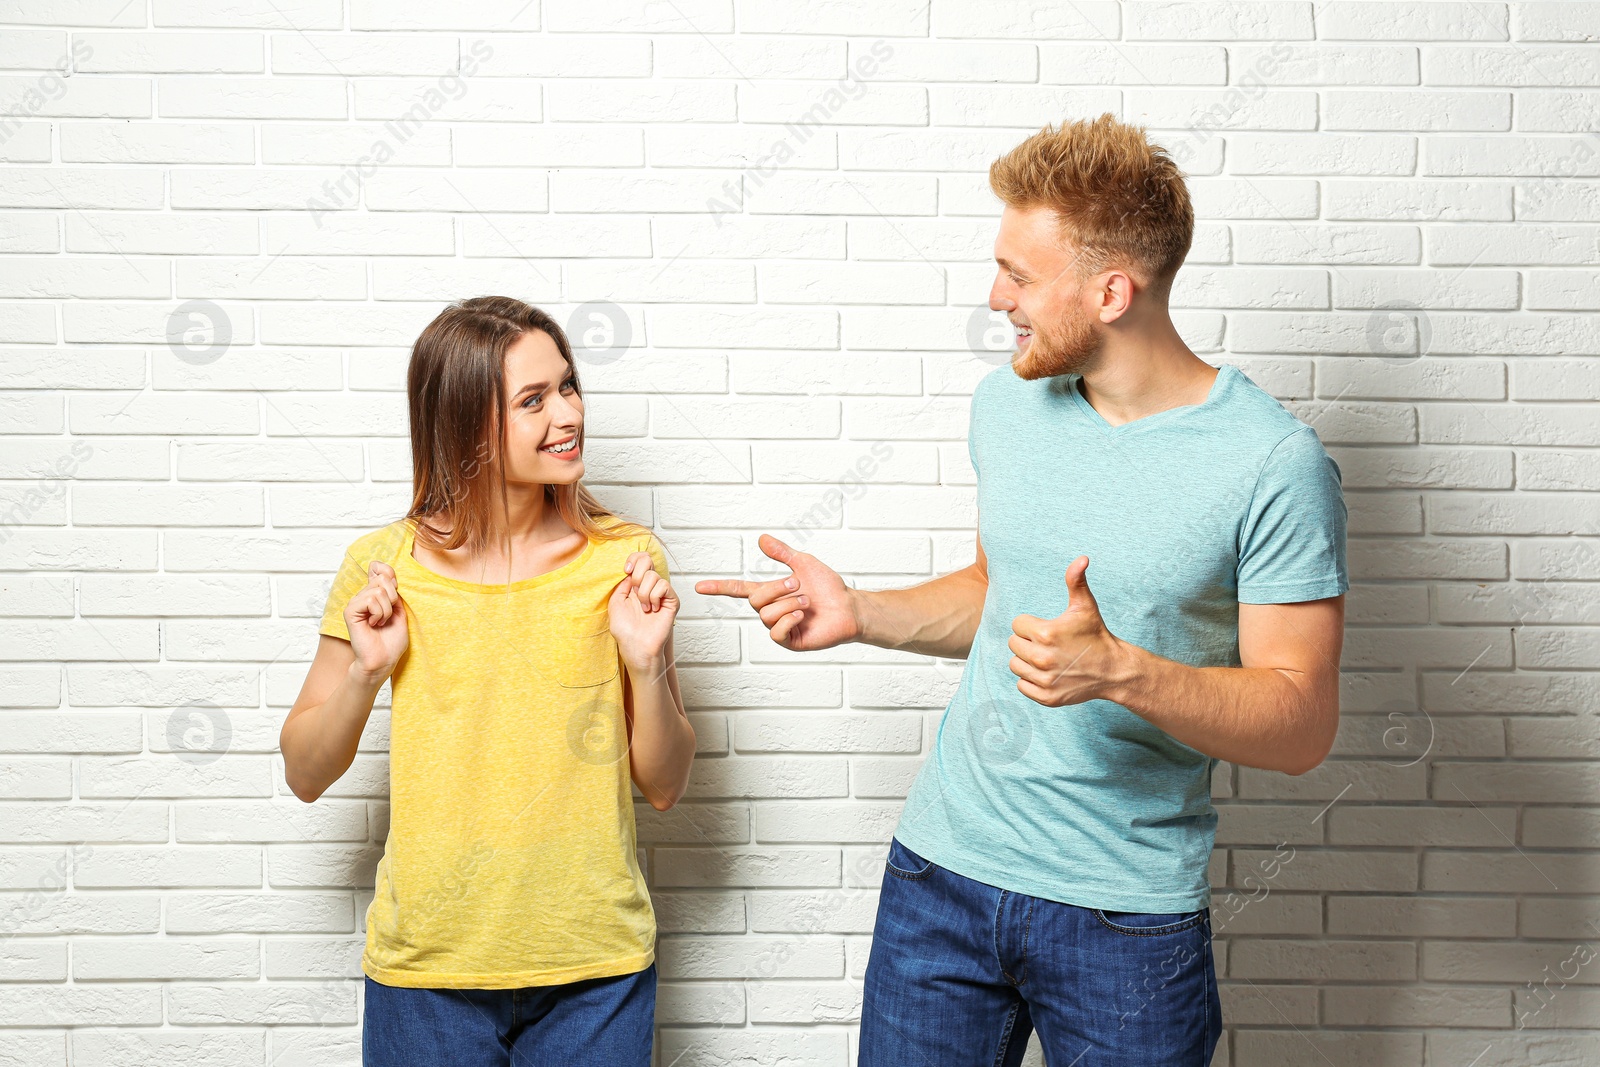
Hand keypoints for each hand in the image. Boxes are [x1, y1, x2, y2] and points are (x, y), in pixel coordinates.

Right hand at [345, 561, 408, 682]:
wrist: (383, 660)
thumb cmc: (391, 641)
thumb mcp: (400, 612)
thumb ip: (394, 592)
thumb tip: (386, 573)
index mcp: (375, 595)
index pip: (379, 569)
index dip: (388, 572)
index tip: (394, 588)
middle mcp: (363, 596)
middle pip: (383, 579)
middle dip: (393, 599)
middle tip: (388, 616)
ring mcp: (356, 603)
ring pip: (378, 590)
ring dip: (387, 610)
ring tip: (381, 622)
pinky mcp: (350, 611)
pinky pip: (370, 600)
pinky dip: (379, 613)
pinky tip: (374, 624)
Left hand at [609, 551, 679, 670]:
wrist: (637, 647)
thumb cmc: (626, 631)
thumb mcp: (615, 603)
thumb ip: (621, 584)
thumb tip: (630, 571)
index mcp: (635, 585)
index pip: (639, 560)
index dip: (633, 559)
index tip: (626, 570)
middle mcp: (648, 586)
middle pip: (647, 560)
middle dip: (638, 574)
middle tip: (635, 591)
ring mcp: (661, 593)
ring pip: (654, 576)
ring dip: (644, 593)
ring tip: (644, 608)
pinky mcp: (671, 600)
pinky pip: (664, 586)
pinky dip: (655, 597)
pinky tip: (653, 609)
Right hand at [694, 534, 859, 650]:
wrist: (848, 607)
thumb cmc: (828, 587)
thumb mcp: (803, 563)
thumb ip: (782, 553)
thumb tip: (761, 539)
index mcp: (771, 593)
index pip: (738, 590)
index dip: (719, 587)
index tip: (699, 586)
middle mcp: (771, 610)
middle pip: (755, 599)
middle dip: (777, 588)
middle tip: (798, 585)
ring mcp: (779, 627)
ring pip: (767, 614)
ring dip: (790, 603)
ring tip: (808, 601)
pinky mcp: (790, 641)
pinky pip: (776, 632)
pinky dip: (789, 619)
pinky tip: (803, 615)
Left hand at [1008, 555, 1128, 706]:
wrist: (1113, 670)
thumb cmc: (1096, 635)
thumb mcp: (1085, 606)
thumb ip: (1076, 581)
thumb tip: (1081, 558)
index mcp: (1045, 634)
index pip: (1017, 625)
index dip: (1031, 625)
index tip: (1048, 629)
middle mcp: (1042, 658)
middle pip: (1013, 644)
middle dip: (1027, 642)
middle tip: (1048, 643)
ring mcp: (1044, 680)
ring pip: (1015, 665)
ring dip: (1027, 661)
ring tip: (1047, 657)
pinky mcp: (1046, 697)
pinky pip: (1022, 685)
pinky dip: (1031, 680)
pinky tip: (1048, 673)